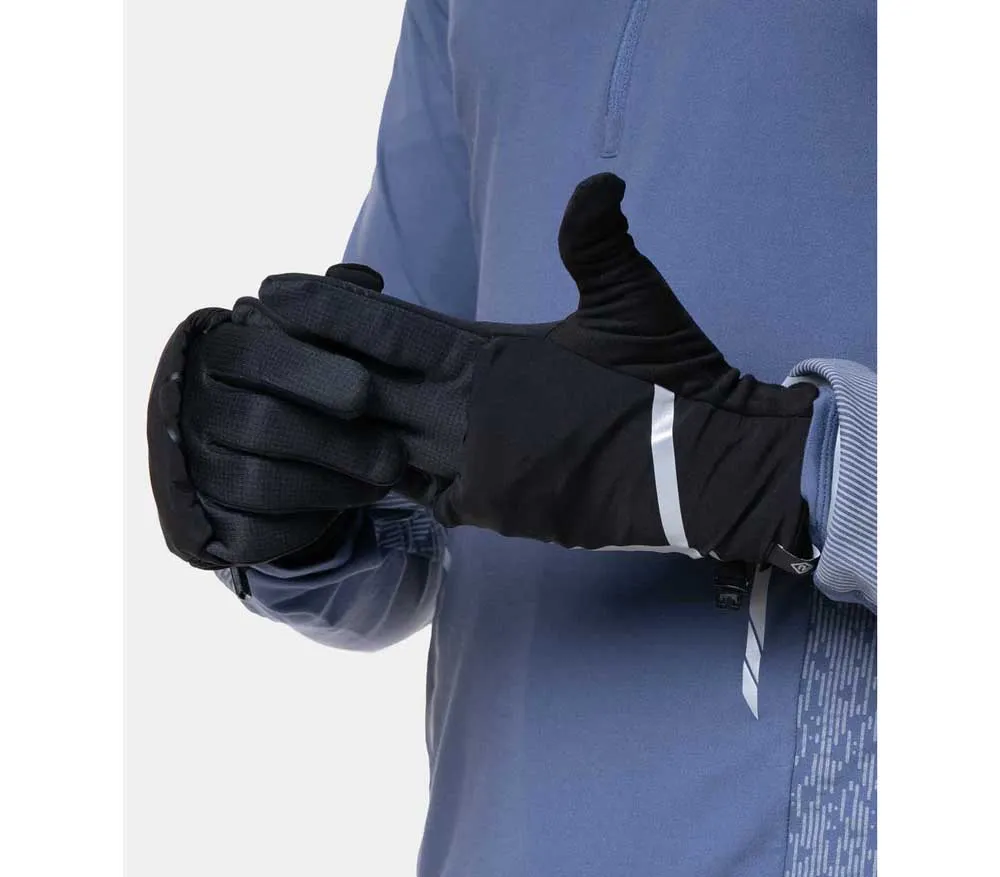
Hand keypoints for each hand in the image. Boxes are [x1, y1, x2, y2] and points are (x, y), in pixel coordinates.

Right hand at [146, 265, 407, 568]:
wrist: (256, 447)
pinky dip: (315, 512)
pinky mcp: (215, 514)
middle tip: (392, 453)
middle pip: (262, 424)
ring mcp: (200, 464)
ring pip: (263, 480)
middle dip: (336, 440)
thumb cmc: (296, 381)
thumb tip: (364, 278)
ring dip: (334, 482)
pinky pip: (260, 523)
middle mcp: (197, 406)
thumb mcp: (312, 340)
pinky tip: (357, 498)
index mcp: (219, 352)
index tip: (365, 392)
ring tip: (386, 475)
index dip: (311, 373)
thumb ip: (334, 310)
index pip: (255, 356)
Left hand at [221, 174, 818, 571]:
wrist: (701, 474)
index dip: (324, 309)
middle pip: (359, 389)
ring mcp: (473, 473)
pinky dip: (372, 477)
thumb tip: (600, 180)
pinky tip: (341, 466)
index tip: (271, 292)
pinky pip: (410, 494)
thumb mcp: (634, 299)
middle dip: (301, 366)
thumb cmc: (668, 382)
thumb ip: (597, 238)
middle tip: (250, 344)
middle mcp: (467, 418)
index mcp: (491, 358)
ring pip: (371, 449)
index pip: (385, 329)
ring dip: (324, 426)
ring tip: (277, 407)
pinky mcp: (488, 515)